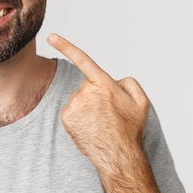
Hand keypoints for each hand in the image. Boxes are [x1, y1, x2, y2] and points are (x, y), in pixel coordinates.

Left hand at [47, 33, 149, 171]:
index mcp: (105, 84)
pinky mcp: (67, 117)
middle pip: (86, 85)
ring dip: (86, 106)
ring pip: (78, 98)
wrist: (119, 156)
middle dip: (95, 93)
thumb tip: (114, 79)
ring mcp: (75, 105)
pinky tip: (89, 126)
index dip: (66, 46)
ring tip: (100, 121)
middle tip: (107, 112)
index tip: (51, 36)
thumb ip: (129, 82)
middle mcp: (87, 92)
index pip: (83, 60)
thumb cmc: (130, 129)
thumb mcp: (141, 102)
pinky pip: (70, 110)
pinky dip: (78, 116)